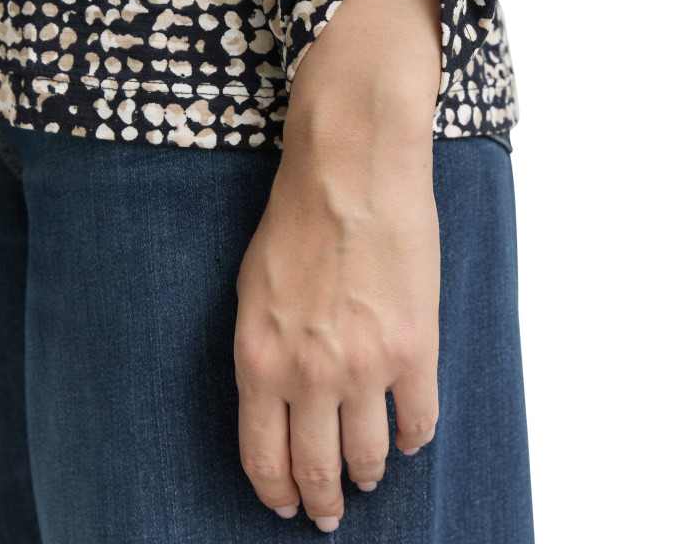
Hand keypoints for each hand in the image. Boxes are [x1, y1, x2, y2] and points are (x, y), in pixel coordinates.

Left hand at [234, 0, 443, 530]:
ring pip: (369, 457)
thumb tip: (276, 397)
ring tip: (370, 476)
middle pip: (316, 470)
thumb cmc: (297, 215)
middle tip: (330, 512)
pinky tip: (411, 435)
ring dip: (369, 474)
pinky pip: (421, 421)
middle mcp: (309, 373)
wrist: (351, 165)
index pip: (263, 456)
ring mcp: (366, 366)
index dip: (276, 491)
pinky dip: (416, 437)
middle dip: (322, 500)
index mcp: (259, 359)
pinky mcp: (416, 348)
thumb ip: (264, 350)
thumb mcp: (253, 287)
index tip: (286, 506)